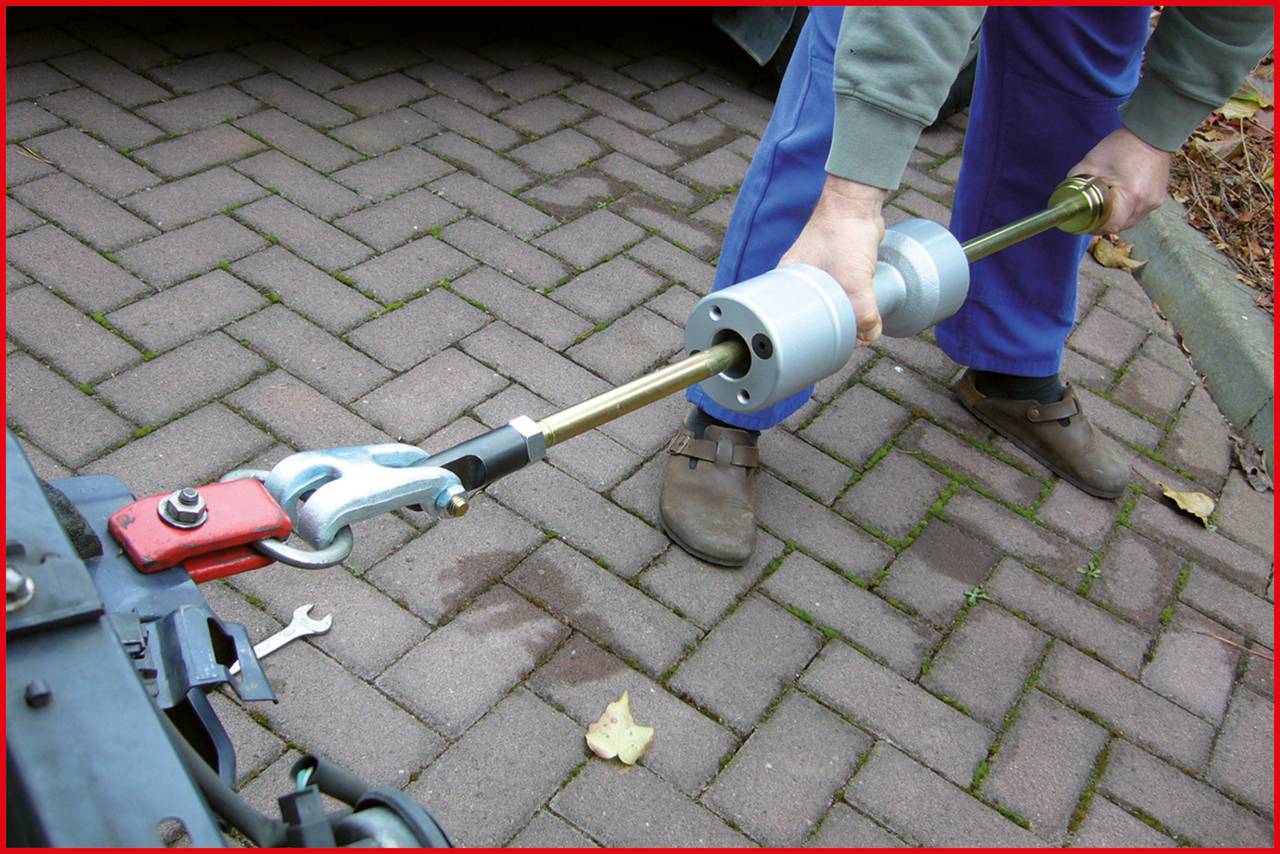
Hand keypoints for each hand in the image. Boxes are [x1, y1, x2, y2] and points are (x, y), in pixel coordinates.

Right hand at [779, 175, 887, 344]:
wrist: (855, 202)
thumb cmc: (841, 235)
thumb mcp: (854, 283)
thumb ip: (864, 313)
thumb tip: (871, 334)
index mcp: (788, 285)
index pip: (791, 322)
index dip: (807, 338)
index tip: (822, 348)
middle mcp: (799, 281)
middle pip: (813, 316)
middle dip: (830, 330)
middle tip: (845, 340)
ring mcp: (818, 273)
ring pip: (830, 304)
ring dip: (843, 315)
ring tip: (855, 327)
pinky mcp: (836, 266)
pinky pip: (841, 292)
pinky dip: (850, 301)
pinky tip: (860, 308)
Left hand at [1069, 126, 1172, 232]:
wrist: (1151, 133)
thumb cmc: (1122, 146)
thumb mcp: (1092, 162)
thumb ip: (1075, 180)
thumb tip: (1064, 195)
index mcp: (1131, 197)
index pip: (1110, 226)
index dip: (1094, 228)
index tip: (1084, 223)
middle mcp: (1146, 204)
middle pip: (1120, 226)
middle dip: (1103, 224)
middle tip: (1089, 217)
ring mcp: (1154, 202)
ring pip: (1130, 221)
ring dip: (1116, 218)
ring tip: (1103, 209)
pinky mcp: (1158, 198)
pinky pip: (1139, 212)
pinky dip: (1126, 211)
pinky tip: (1118, 202)